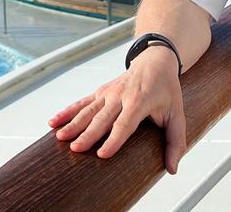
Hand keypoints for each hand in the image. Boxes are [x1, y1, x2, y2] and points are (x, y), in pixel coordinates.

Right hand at [47, 46, 187, 173]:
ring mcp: (108, 93)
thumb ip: (176, 142)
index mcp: (140, 101)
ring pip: (88, 110)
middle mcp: (121, 96)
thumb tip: (172, 169)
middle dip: (88, 134)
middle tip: (75, 149)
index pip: (125, 123)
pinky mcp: (100, 92)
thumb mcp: (177, 114)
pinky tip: (53, 122)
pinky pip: (81, 103)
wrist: (155, 61)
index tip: (102, 154)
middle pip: (102, 118)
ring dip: (73, 123)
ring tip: (60, 137)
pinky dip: (67, 111)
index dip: (114, 139)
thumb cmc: (166, 90)